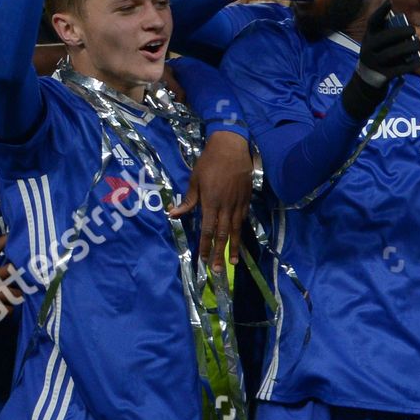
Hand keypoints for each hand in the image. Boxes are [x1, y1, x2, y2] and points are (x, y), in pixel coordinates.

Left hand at [171, 132, 253, 270]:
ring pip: (236, 230)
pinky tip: (239, 242)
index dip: (205, 246)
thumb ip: (187, 200)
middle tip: (216, 270)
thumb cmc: (209, 163)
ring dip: (233, 248)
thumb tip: (173, 214)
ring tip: (232, 263)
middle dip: (218, 253)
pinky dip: (241, 233)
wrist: (232, 149)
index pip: (207, 230)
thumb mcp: (194, 180)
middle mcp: (226, 207)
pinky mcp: (246, 200)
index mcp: (211, 202)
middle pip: (223, 234)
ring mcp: (238, 204)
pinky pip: (243, 221)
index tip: (202, 259)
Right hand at [356, 1, 419, 87]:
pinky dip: (412, 64)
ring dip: (408, 47)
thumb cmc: (379, 54)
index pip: (372, 22)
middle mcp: (368, 49)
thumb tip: (404, 17)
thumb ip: (387, 32)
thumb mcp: (377, 42)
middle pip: (385, 38)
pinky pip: (400, 68)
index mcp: (368, 37)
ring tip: (419, 44)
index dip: (380, 11)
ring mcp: (374, 63)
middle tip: (413, 30)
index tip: (390, 1)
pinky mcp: (383, 75)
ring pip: (392, 53)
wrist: (368, 79)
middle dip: (401, 32)